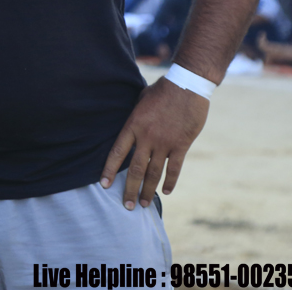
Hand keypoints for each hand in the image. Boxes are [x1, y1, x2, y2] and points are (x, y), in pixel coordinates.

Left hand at [100, 75, 207, 209]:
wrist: (187, 85)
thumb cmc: (162, 89)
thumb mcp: (140, 99)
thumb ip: (134, 116)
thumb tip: (131, 126)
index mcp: (133, 125)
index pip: (118, 153)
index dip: (110, 170)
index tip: (104, 185)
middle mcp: (147, 137)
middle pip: (136, 169)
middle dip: (129, 189)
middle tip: (126, 206)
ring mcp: (165, 143)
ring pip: (154, 173)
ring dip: (148, 190)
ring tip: (144, 204)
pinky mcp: (181, 145)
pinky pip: (174, 168)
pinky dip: (170, 181)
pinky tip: (166, 192)